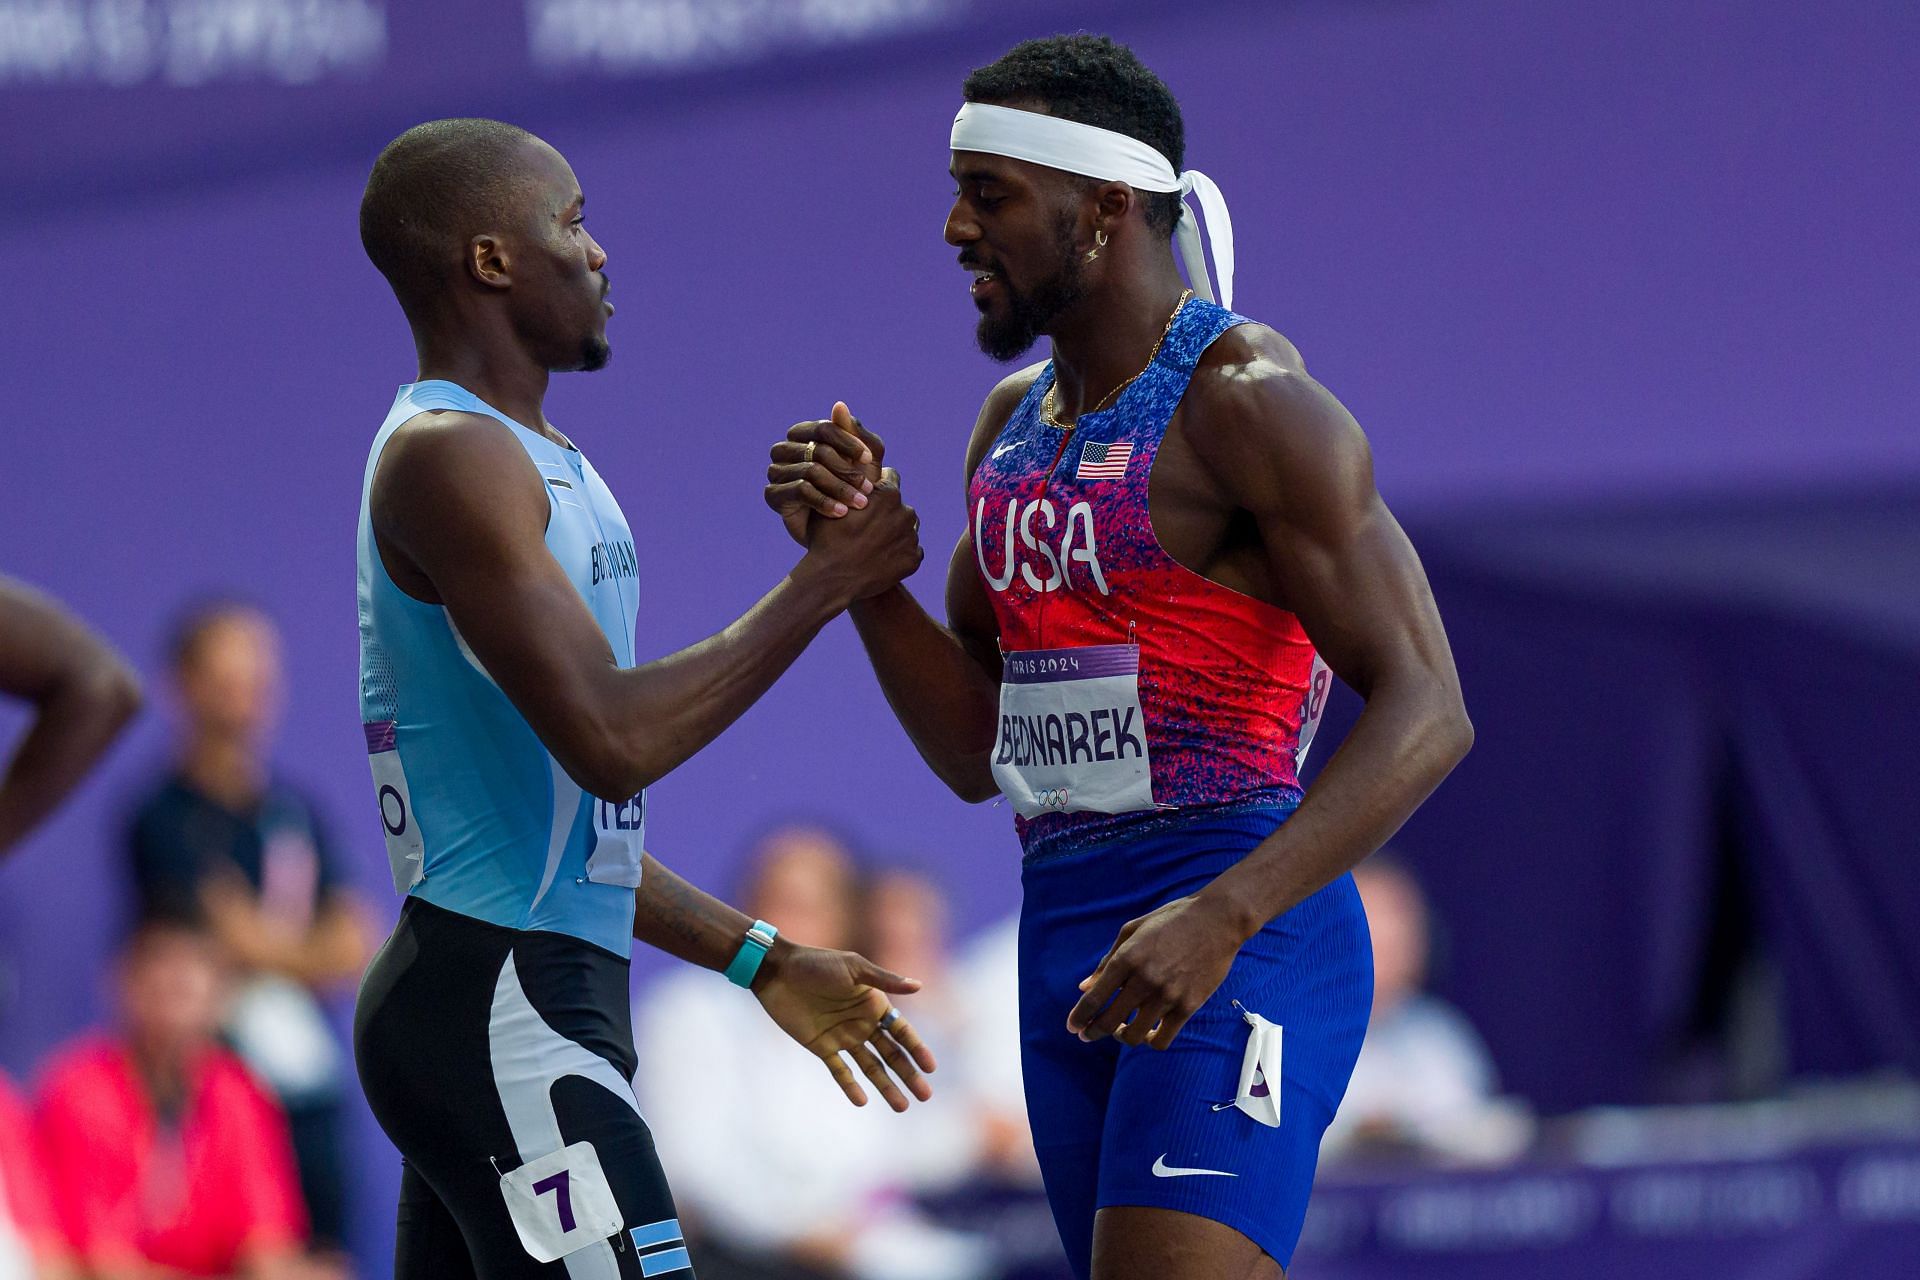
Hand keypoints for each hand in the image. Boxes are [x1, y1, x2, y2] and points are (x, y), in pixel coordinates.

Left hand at [754, 943, 936, 1110]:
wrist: (778, 972)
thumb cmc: (817, 963)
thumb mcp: (854, 968)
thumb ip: (885, 980)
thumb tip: (919, 986)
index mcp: (874, 1004)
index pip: (902, 1032)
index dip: (917, 1050)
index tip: (931, 1068)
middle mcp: (863, 1023)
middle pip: (892, 1054)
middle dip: (909, 1074)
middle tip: (925, 1095)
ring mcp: (843, 1037)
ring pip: (871, 1067)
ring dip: (886, 1086)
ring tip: (902, 1107)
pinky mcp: (822, 1046)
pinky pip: (840, 1071)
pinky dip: (850, 1086)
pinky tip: (862, 1100)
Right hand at [766, 403, 886, 545]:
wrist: (841, 533)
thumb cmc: (854, 491)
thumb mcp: (864, 466)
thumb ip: (856, 436)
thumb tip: (839, 405)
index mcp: (804, 435)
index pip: (823, 428)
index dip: (847, 442)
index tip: (869, 459)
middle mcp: (786, 449)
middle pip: (817, 450)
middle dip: (847, 470)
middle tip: (869, 489)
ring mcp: (777, 471)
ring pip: (810, 471)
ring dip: (839, 488)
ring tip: (860, 504)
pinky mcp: (773, 494)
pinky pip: (800, 491)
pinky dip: (824, 501)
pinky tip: (841, 513)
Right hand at [797, 465, 921, 603]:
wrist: (832, 579)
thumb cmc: (826, 538)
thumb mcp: (832, 501)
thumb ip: (849, 483)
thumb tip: (855, 466)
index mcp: (888, 493)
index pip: (891, 477)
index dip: (876, 487)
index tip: (867, 498)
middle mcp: (905, 512)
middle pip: (899, 505)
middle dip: (887, 512)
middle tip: (867, 526)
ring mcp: (911, 537)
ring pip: (907, 528)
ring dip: (895, 532)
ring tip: (873, 544)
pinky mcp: (913, 559)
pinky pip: (910, 551)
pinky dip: (898, 554)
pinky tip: (879, 559)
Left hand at [1065, 893, 1248, 1049]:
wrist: (1217, 920)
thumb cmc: (1172, 920)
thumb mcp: (1133, 930)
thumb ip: (1108, 960)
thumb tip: (1084, 986)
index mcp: (1127, 958)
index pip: (1094, 998)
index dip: (1079, 1017)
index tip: (1072, 1027)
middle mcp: (1144, 979)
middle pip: (1109, 1021)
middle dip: (1092, 1032)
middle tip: (1087, 1035)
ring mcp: (1168, 995)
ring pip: (1135, 1035)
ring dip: (1121, 1037)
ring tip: (1120, 1030)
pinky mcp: (1188, 1006)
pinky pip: (1163, 1039)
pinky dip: (1150, 1041)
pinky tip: (1147, 1033)